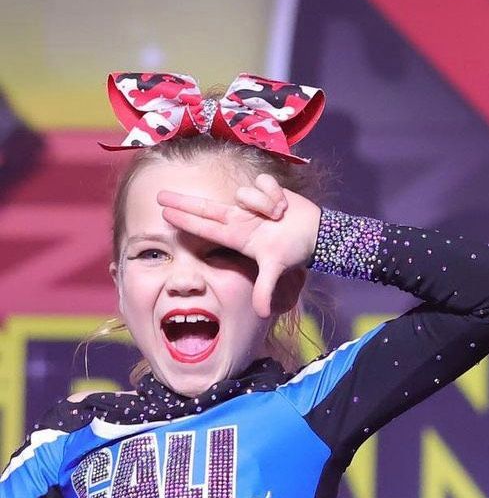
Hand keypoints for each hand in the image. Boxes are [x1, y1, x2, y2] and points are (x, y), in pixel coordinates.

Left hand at [157, 173, 320, 317]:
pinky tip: (283, 204)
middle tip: (159, 195)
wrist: (318, 234)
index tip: (163, 216)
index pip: (204, 227)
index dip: (185, 221)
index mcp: (237, 235)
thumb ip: (265, 289)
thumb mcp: (277, 269)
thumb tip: (261, 314)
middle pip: (206, 207)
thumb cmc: (296, 250)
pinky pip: (262, 182)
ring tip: (278, 215)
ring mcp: (251, 205)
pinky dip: (274, 192)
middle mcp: (240, 219)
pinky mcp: (265, 190)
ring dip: (263, 203)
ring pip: (245, 193)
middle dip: (183, 201)